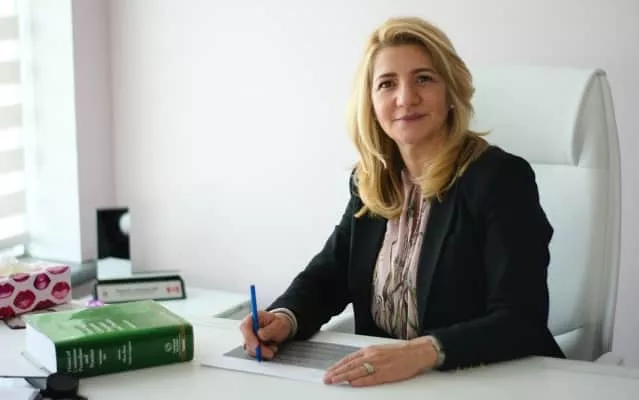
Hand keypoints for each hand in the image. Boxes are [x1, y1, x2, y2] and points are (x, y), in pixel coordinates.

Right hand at [240, 310, 291, 359]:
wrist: (281, 328)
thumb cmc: (279, 324)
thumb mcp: (279, 325)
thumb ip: (269, 329)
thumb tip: (259, 334)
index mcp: (253, 317)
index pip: (245, 326)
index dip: (248, 337)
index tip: (257, 345)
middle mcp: (248, 327)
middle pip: (246, 340)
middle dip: (258, 348)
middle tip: (270, 352)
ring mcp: (248, 336)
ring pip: (249, 348)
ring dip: (262, 351)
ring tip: (274, 347)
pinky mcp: (251, 344)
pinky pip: (253, 352)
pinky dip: (262, 353)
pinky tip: (270, 349)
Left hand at [323, 336, 437, 386]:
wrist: (416, 352)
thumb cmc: (399, 352)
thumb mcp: (379, 350)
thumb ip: (367, 357)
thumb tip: (354, 365)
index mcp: (370, 350)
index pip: (348, 358)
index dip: (337, 365)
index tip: (329, 371)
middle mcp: (372, 356)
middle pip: (349, 365)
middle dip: (336, 372)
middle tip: (327, 378)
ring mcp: (378, 365)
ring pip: (356, 371)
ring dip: (343, 377)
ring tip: (334, 381)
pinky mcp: (386, 373)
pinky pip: (370, 378)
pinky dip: (360, 381)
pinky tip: (352, 383)